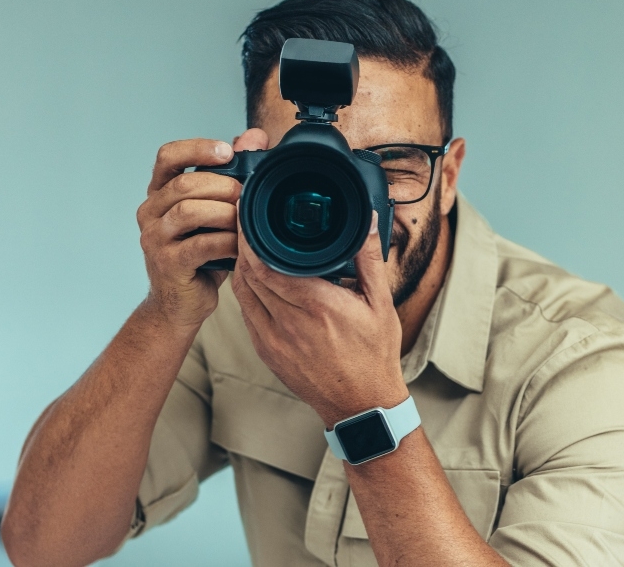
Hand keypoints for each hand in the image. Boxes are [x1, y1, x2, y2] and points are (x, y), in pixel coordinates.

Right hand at [136, 131, 267, 328]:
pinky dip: (226, 242)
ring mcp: (154, 238)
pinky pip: (200, 245)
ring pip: (189, 211)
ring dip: (225, 212)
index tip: (227, 151)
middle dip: (222, 185)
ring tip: (244, 220)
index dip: (197, 149)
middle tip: (247, 194)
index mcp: (160, 193)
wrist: (180, 304)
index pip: (168, 156)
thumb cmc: (202, 254)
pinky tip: (239, 246)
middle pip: (184, 183)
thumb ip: (230, 174)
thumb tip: (254, 137)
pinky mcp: (167, 264)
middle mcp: (150, 212)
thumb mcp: (215, 212)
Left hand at [229, 212, 407, 427]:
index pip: (269, 264)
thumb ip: (369, 259)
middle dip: (245, 246)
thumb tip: (366, 222)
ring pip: (243, 293)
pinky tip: (254, 279)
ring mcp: (274, 340)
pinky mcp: (266, 352)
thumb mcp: (381, 304)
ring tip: (249, 247)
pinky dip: (246, 292)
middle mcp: (290, 322)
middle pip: (250, 274)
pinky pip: (246, 313)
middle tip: (248, 225)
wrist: (361, 404)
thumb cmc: (374, 356)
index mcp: (318, 305)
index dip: (254, 238)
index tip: (252, 218)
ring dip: (242, 267)